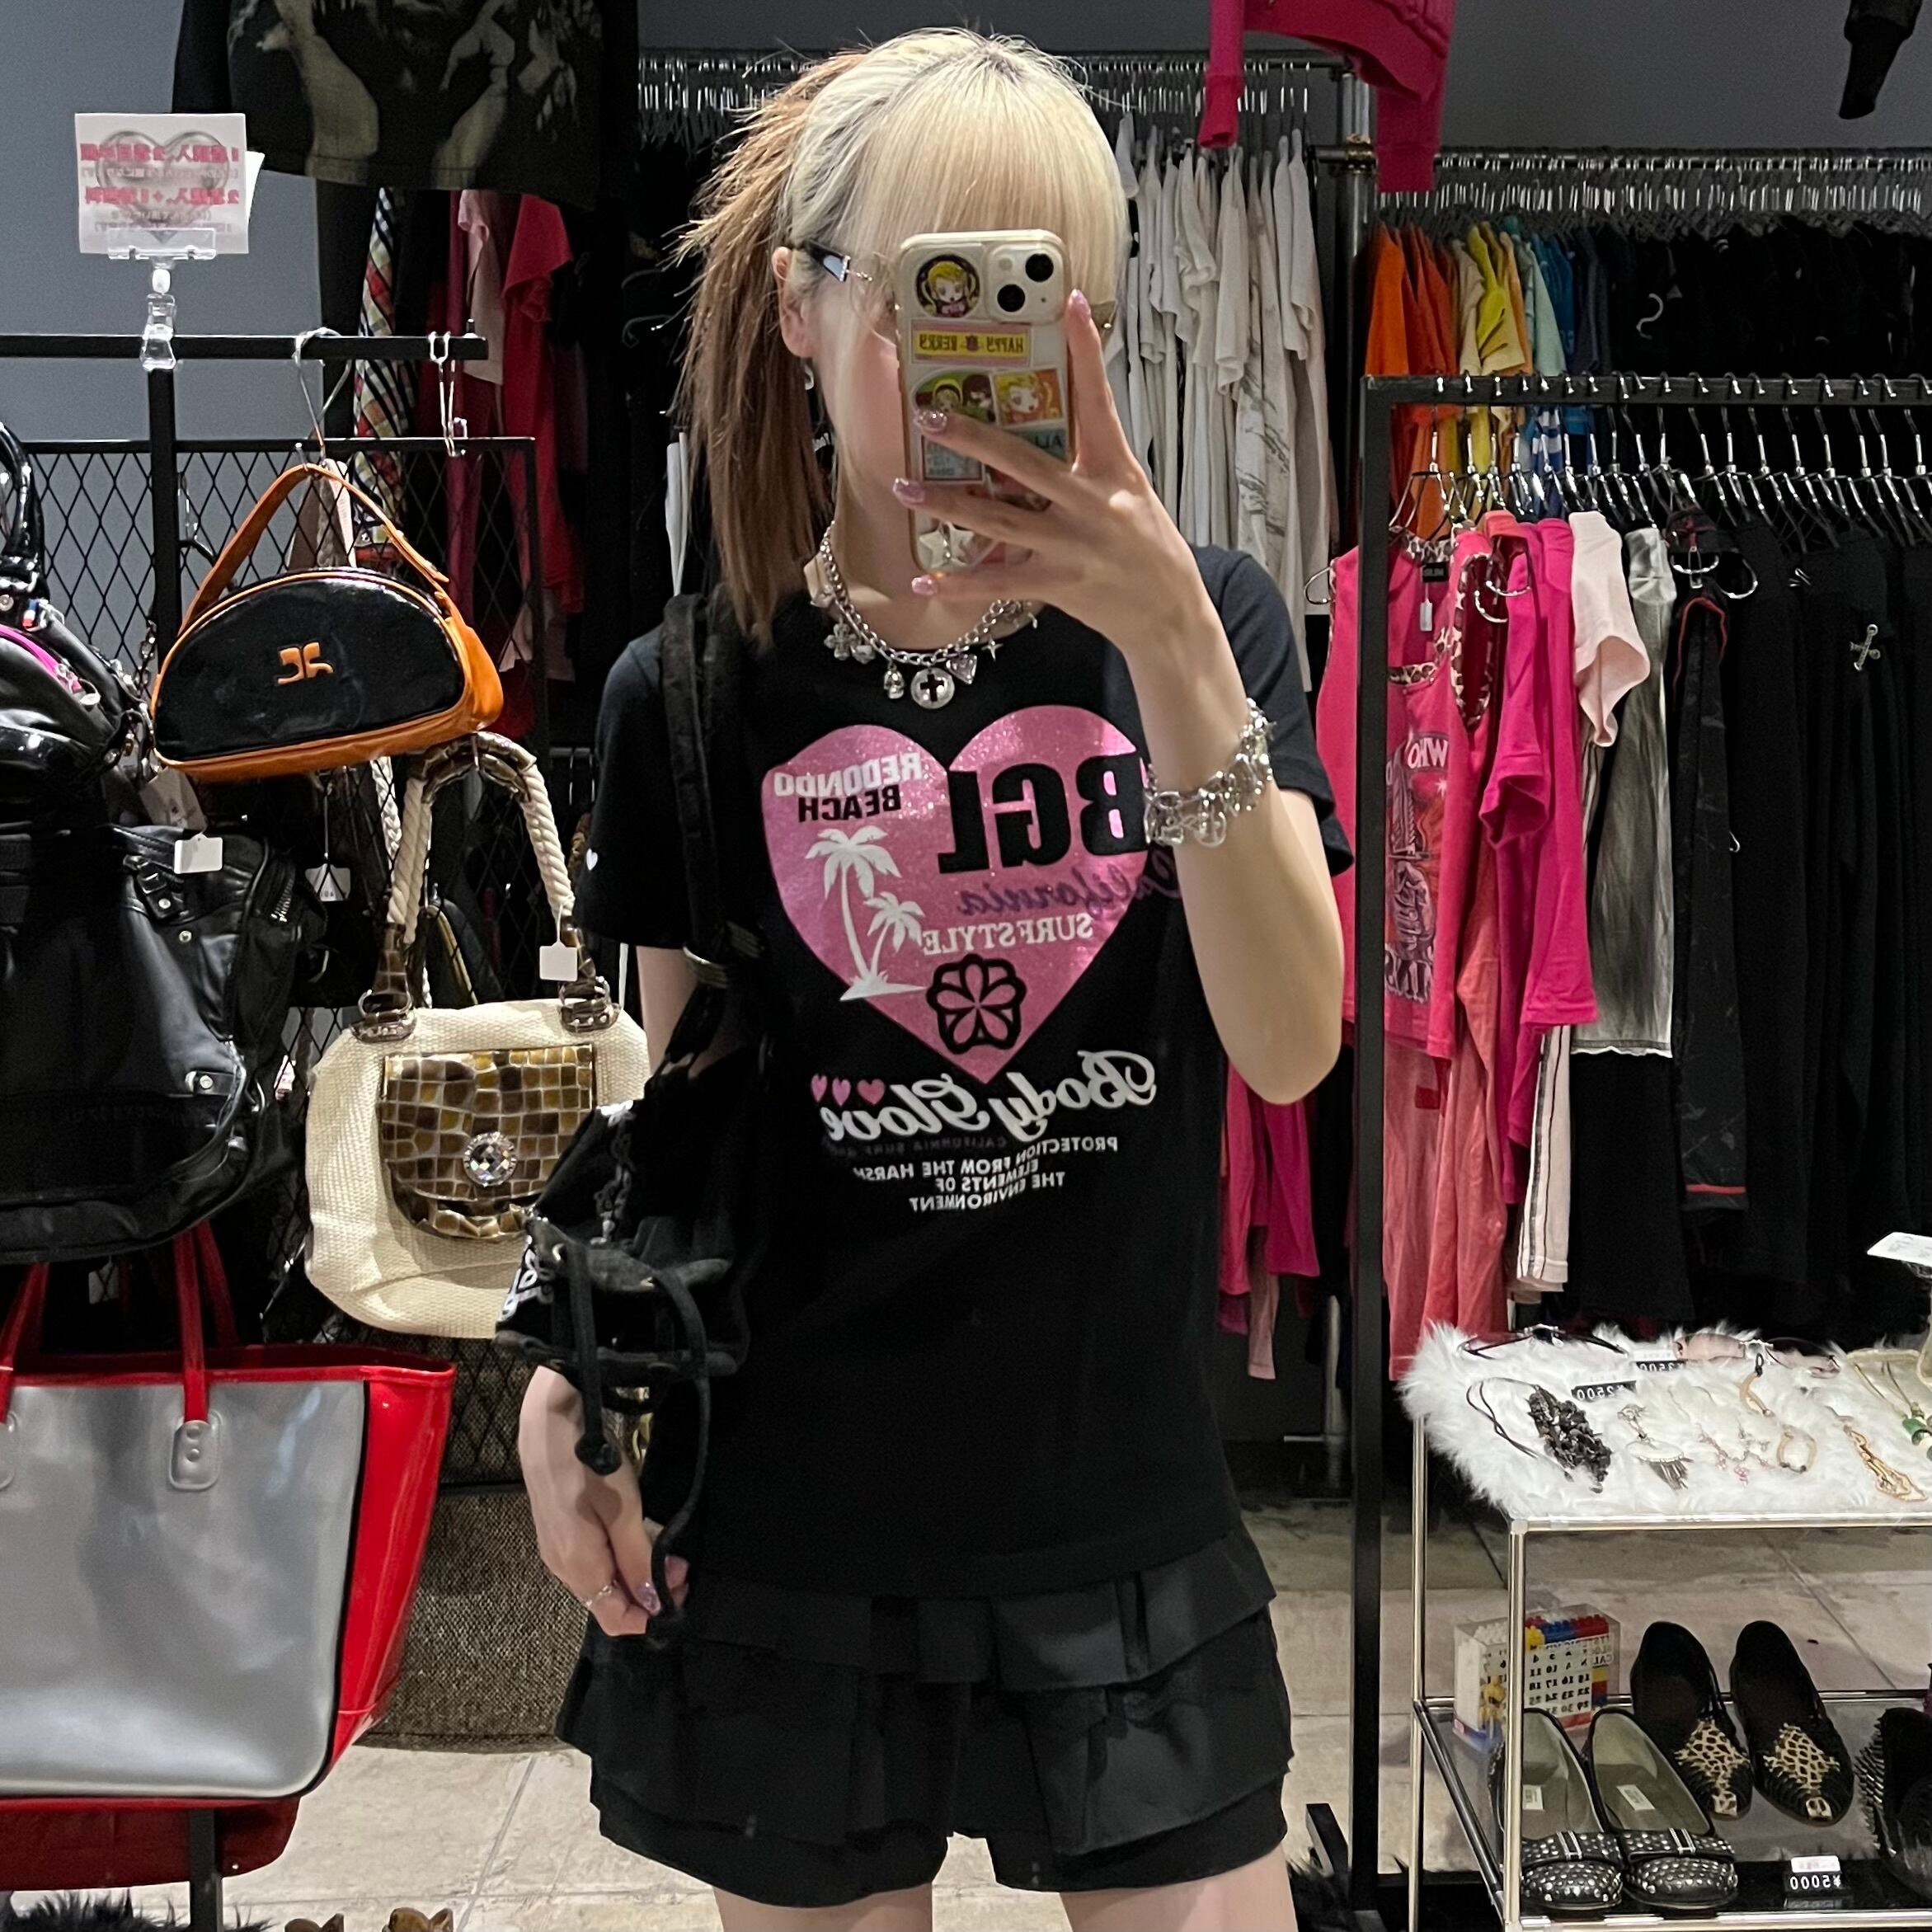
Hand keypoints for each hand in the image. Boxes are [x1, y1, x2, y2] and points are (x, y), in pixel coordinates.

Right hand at [519, 1365, 689, 1639]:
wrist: (548, 1425)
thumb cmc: (588, 1467)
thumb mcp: (623, 1512)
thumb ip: (638, 1558)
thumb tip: (653, 1604)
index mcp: (578, 1569)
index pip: (615, 1619)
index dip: (649, 1616)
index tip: (680, 1593)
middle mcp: (564, 1567)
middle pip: (610, 1599)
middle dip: (648, 1591)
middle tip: (682, 1566)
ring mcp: (559, 1548)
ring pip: (604, 1577)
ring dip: (637, 1569)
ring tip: (670, 1549)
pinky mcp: (560, 1529)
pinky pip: (595, 1556)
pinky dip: (621, 1554)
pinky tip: (641, 1532)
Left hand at [892, 289, 1218, 664]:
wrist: (1170, 612)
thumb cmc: (1148, 547)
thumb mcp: (1130, 492)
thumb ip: (1087, 462)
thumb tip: (1039, 431)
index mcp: (1114, 470)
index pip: (1098, 402)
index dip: (1085, 351)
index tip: (1071, 303)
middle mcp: (1092, 503)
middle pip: (1022, 461)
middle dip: (971, 438)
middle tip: (927, 415)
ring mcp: (1072, 545)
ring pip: (998, 520)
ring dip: (947, 505)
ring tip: (904, 489)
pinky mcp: (1058, 584)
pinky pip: (999, 582)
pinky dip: (960, 583)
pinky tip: (925, 580)